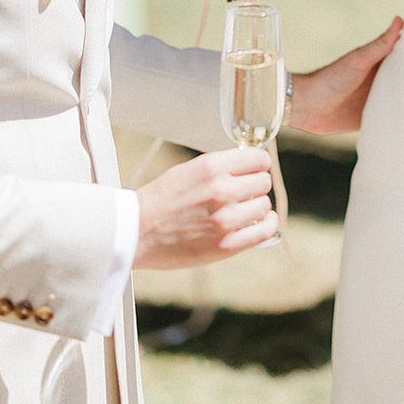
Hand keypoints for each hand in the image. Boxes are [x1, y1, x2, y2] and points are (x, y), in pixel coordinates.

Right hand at [133, 147, 276, 268]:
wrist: (137, 231)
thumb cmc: (162, 199)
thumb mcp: (190, 170)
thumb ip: (221, 167)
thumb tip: (251, 165)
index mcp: (211, 167)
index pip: (259, 158)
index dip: (257, 164)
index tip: (252, 170)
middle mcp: (221, 190)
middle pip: (263, 181)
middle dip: (255, 185)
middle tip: (243, 192)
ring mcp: (225, 219)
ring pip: (264, 205)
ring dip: (256, 206)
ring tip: (241, 210)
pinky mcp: (226, 245)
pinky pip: (265, 230)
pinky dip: (267, 224)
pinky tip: (259, 222)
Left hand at [290, 17, 403, 134]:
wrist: (307, 106)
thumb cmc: (330, 78)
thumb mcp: (358, 60)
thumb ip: (379, 45)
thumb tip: (399, 19)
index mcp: (380, 65)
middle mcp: (381, 82)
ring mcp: (377, 101)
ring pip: (402, 100)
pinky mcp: (371, 118)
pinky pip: (390, 119)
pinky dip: (402, 120)